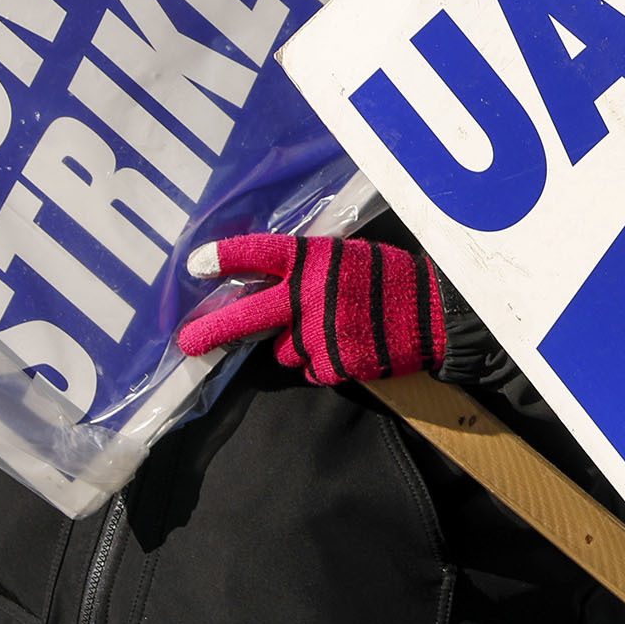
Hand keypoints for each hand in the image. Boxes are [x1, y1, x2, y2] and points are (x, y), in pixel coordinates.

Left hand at [176, 233, 453, 386]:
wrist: (435, 313)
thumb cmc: (389, 279)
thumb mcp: (348, 256)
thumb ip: (308, 269)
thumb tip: (263, 285)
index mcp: (314, 258)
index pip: (260, 254)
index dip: (226, 258)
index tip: (195, 265)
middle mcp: (311, 294)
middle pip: (249, 316)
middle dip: (214, 330)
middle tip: (188, 343)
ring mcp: (321, 333)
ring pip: (282, 350)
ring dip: (295, 345)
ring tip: (331, 331)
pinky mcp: (334, 364)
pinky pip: (309, 369)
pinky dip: (322, 363)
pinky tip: (348, 347)